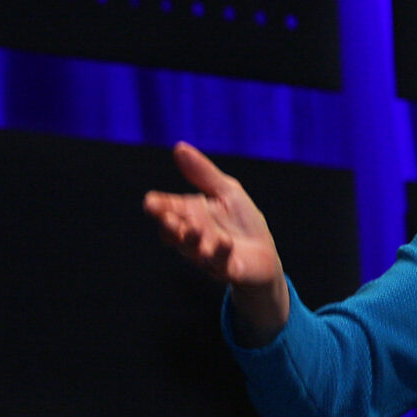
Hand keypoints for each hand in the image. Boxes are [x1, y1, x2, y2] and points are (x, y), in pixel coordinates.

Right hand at [143, 141, 289, 340]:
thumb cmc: (241, 222)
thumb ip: (203, 173)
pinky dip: (220, 253)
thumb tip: (179, 147)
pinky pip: (220, 264)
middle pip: (174, 234)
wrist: (265, 255)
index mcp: (189, 216)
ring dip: (192, 240)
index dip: (158, 207)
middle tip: (165, 217)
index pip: (168, 210)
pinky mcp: (228, 269)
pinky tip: (224, 242)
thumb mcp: (226, 191)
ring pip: (194, 250)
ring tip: (192, 229)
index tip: (150, 201)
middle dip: (168, 226)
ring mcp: (209, 256)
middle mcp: (193, 238)